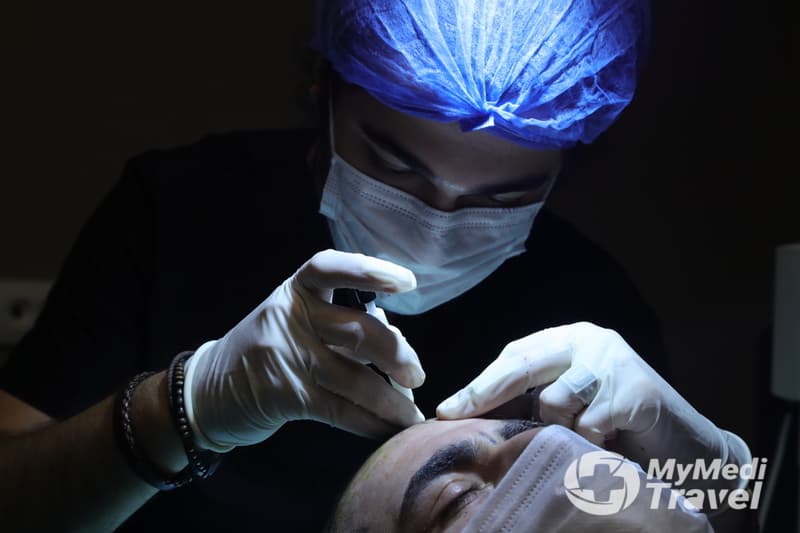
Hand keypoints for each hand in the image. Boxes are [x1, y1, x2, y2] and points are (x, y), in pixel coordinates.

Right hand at [184, 250, 425, 451]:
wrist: (208, 390)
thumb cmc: (266, 348)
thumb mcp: (294, 319)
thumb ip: (338, 322)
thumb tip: (396, 343)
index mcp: (297, 291)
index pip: (330, 268)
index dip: (370, 270)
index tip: (407, 283)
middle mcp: (292, 318)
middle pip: (358, 330)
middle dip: (397, 354)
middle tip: (417, 374)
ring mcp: (287, 357)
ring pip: (354, 378)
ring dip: (391, 402)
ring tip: (411, 416)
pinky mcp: (286, 396)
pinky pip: (340, 410)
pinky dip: (369, 422)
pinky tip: (387, 430)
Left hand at [436, 322, 749, 485]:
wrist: (686, 446)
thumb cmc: (616, 425)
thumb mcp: (568, 403)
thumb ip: (531, 398)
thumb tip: (466, 412)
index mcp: (569, 339)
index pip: (513, 357)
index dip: (479, 384)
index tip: (447, 409)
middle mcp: (590, 340)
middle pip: (523, 364)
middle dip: (486, 392)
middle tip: (455, 416)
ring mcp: (614, 362)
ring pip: (555, 401)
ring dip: (561, 428)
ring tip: (584, 435)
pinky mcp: (635, 390)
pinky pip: (588, 425)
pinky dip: (591, 442)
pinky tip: (609, 440)